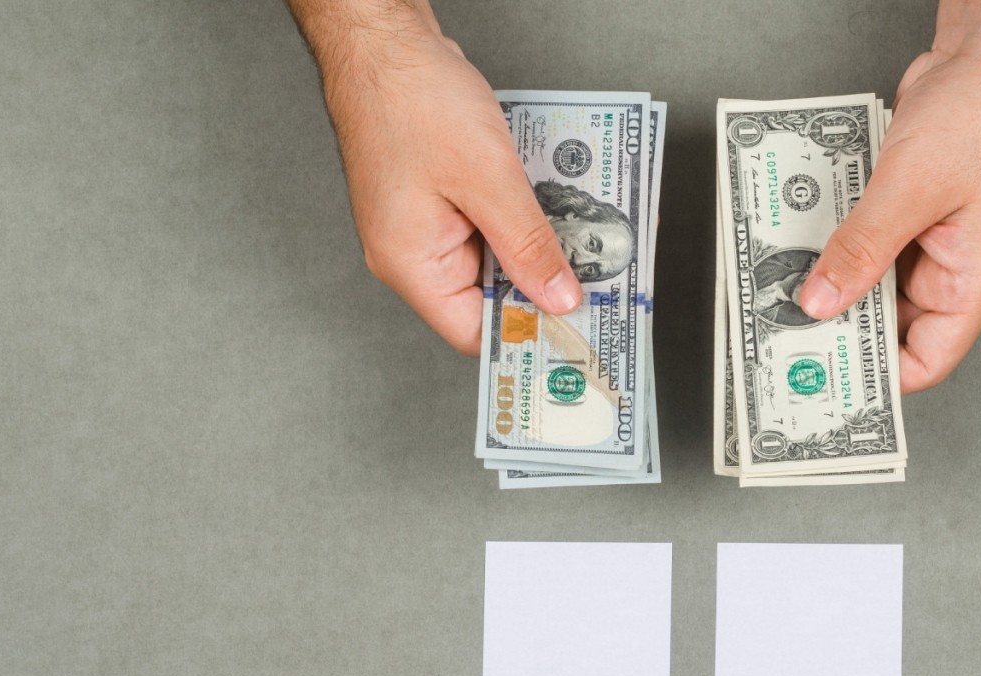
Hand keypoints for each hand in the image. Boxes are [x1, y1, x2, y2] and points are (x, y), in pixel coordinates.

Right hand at [291, 1, 579, 354]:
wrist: (381, 38)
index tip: (578, 329)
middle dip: (546, 282)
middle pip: (491, 293)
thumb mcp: (487, 178)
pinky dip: (525, 213)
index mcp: (410, 263)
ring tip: (586, 233)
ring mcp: (426, 222)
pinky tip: (558, 200)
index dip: (528, 333)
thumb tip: (557, 297)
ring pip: (497, 253)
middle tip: (599, 276)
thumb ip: (527, 245)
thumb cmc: (409, 98)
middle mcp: (412, 250)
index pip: (476, 332)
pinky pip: (491, 219)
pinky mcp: (441, 194)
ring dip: (541, 242)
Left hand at [797, 6, 980, 392]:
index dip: (878, 376)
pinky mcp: (911, 207)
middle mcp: (956, 266)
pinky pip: (870, 239)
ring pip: (875, 279)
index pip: (928, 360)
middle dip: (844, 324)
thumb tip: (821, 300)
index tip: (827, 377)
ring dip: (834, 279)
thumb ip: (863, 249)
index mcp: (976, 279)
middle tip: (787, 330)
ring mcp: (932, 236)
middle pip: (893, 323)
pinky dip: (838, 240)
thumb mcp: (912, 189)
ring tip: (784, 286)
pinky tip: (802, 241)